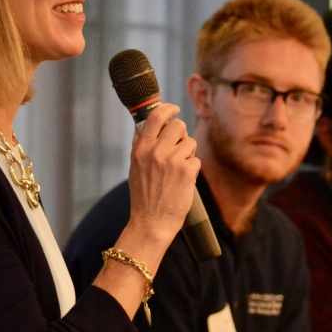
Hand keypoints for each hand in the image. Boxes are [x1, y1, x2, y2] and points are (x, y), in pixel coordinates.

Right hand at [126, 103, 201, 244]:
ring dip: (188, 153)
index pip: (155, 117)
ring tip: (178, 170)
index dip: (168, 109)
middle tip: (179, 147)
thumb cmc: (144, 197)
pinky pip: (196, 159)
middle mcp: (155, 151)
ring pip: (190, 142)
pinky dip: (192, 169)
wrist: (151, 222)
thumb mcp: (135, 167)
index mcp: (141, 149)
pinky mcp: (186, 170)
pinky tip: (183, 181)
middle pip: (178, 125)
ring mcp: (172, 160)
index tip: (174, 109)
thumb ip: (141, 145)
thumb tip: (147, 124)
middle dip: (182, 134)